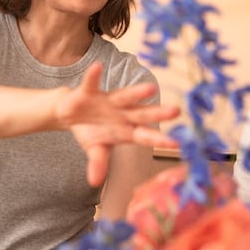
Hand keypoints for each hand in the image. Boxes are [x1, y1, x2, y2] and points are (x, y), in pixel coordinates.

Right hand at [56, 62, 179, 185]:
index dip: (161, 140)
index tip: (178, 143)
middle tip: (176, 111)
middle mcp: (122, 113)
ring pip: (125, 96)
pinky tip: (97, 68)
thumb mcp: (95, 149)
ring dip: (136, 93)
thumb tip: (94, 182)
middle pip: (143, 114)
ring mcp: (108, 101)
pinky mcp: (89, 92)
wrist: (71, 114)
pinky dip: (93, 76)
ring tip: (150, 88)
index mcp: (127, 129)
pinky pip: (91, 83)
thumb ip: (98, 162)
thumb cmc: (91, 131)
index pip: (147, 136)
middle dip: (158, 113)